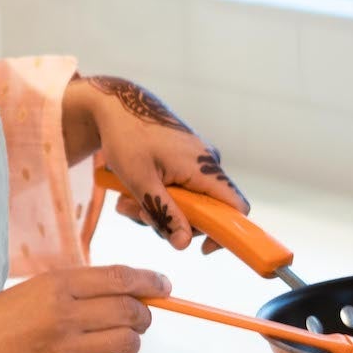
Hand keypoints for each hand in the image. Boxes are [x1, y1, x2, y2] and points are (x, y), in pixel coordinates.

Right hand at [0, 264, 170, 352]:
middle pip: (131, 311)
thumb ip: (69, 290)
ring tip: (114, 344)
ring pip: (127, 343)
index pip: (119, 278)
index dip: (150, 282)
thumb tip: (117, 293)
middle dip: (143, 315)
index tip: (164, 286)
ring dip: (129, 342)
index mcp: (55, 285)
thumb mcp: (28, 291)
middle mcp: (64, 314)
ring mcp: (64, 351)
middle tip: (138, 319)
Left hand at [76, 73, 247, 254]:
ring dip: (157, 211)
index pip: (236, 207)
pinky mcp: (183, 162)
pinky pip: (178, 191)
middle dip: (173, 222)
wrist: (116, 104)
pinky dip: (156, 197)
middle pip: (205, 212)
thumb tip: (185, 244)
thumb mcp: (141, 182)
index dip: (227, 232)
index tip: (202, 248)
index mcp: (204, 168)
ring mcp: (195, 163)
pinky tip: (130, 192)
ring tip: (126, 202)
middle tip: (139, 215)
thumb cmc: (127, 137)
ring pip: (187, 204)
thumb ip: (165, 214)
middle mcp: (206, 165)